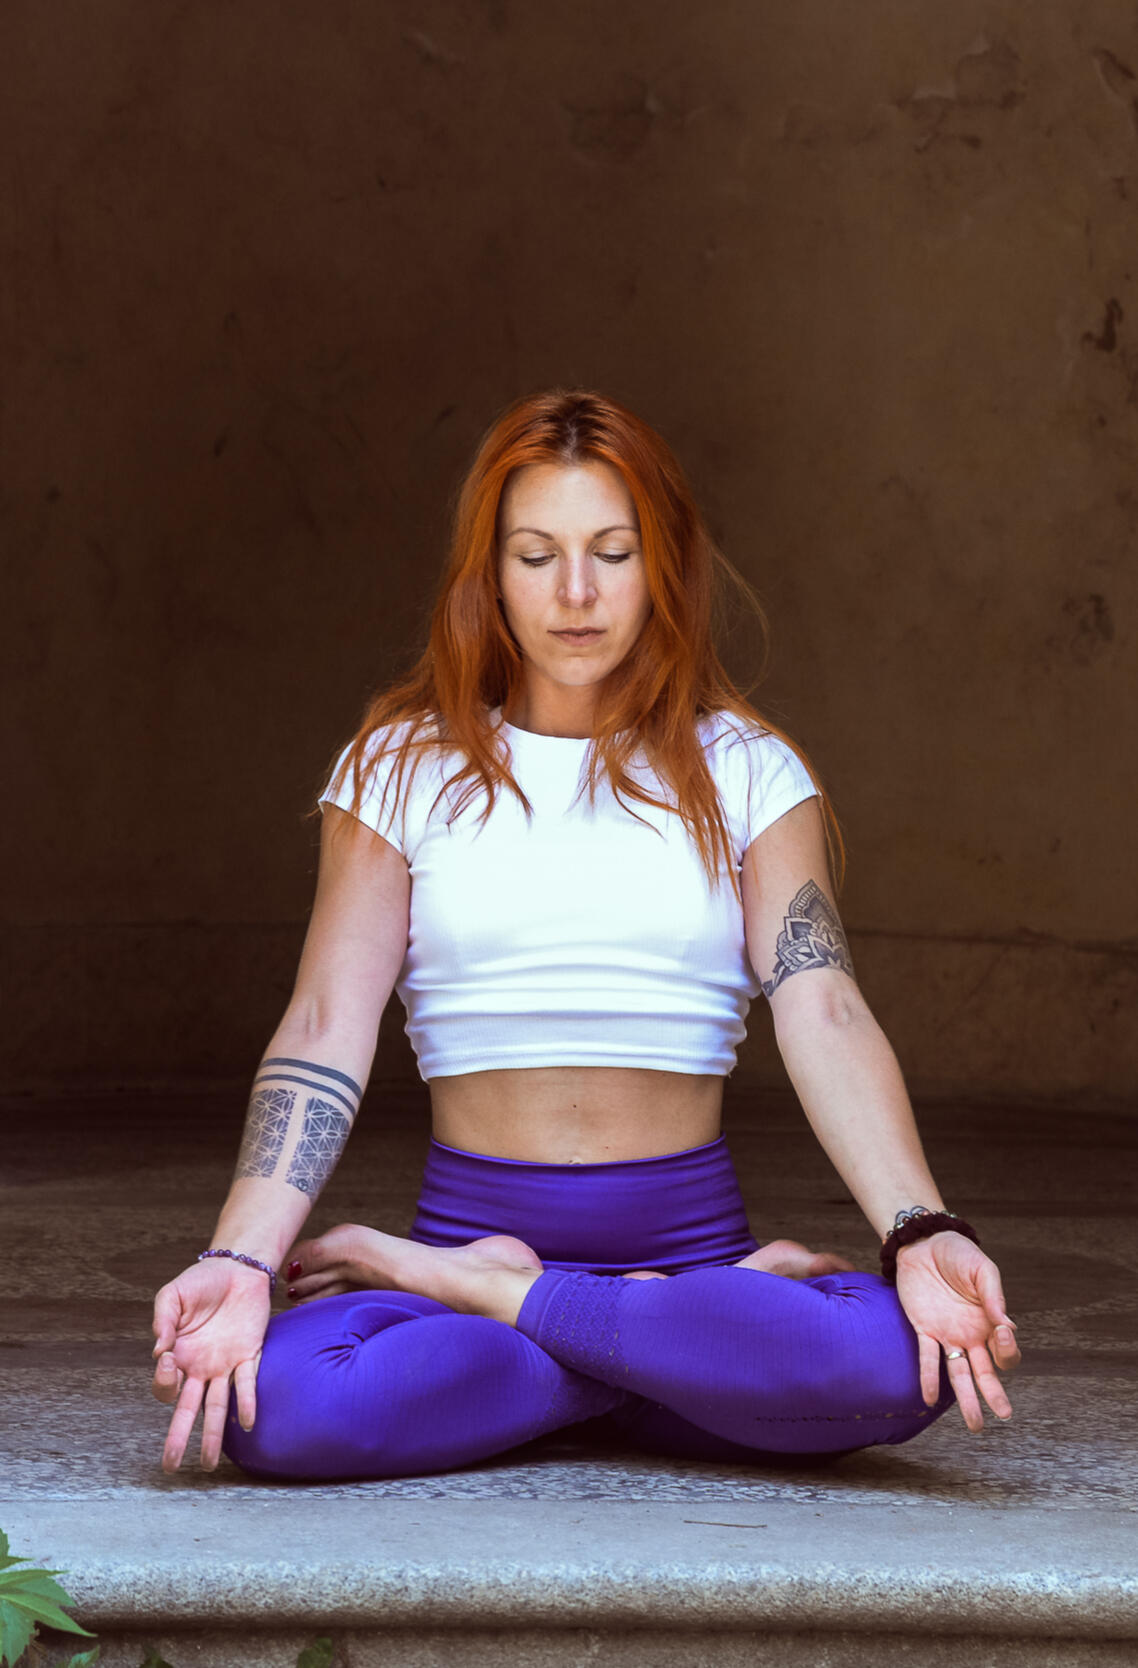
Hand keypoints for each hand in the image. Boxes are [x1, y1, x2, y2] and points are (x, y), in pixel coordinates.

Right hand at [150, 1258, 272, 1471]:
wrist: (237, 1267)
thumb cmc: (201, 1283)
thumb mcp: (172, 1296)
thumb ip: (162, 1320)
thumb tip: (158, 1351)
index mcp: (177, 1356)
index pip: (166, 1386)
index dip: (164, 1381)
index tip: (168, 1359)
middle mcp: (200, 1368)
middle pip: (187, 1410)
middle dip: (178, 1438)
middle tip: (170, 1466)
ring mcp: (224, 1365)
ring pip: (216, 1407)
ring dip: (213, 1434)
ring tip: (209, 1462)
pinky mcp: (249, 1354)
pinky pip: (247, 1384)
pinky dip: (247, 1403)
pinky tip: (247, 1423)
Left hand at [894, 1231, 1020, 1432]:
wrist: (924, 1242)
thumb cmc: (959, 1254)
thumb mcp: (982, 1269)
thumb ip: (994, 1296)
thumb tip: (1009, 1326)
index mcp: (990, 1323)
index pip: (1005, 1351)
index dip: (1008, 1348)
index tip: (1004, 1331)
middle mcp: (971, 1335)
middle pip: (986, 1372)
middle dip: (995, 1394)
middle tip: (1005, 1415)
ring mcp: (947, 1335)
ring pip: (959, 1374)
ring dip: (967, 1399)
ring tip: (975, 1425)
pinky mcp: (923, 1328)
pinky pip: (927, 1358)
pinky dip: (929, 1378)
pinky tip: (930, 1399)